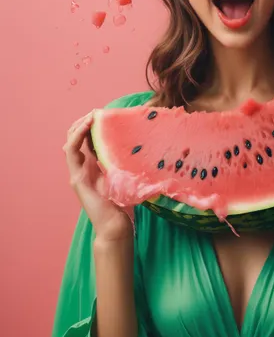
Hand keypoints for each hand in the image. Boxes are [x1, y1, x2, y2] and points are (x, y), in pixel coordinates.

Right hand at [63, 111, 133, 242]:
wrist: (116, 225)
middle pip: (76, 138)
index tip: (104, 114)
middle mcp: (83, 167)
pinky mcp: (77, 177)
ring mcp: (77, 172)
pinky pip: (71, 152)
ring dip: (79, 125)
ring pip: (71, 141)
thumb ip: (124, 159)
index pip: (87, 139)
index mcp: (93, 165)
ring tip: (91, 115)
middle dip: (84, 122)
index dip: (92, 125)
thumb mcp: (125, 173)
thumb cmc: (124, 202)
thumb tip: (140, 141)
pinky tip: (86, 126)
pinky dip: (76, 136)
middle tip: (97, 112)